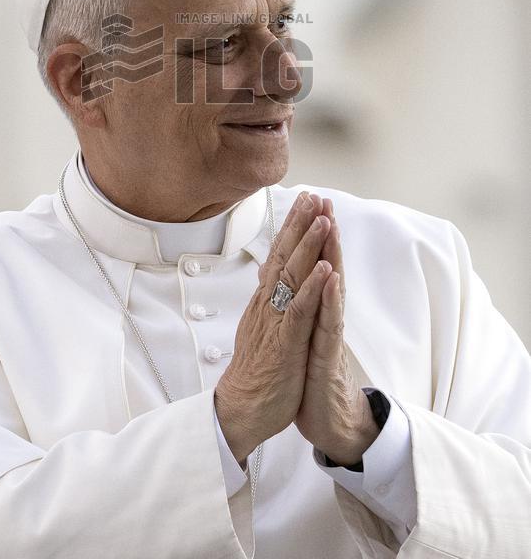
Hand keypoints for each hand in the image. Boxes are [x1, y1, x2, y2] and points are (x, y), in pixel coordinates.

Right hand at [214, 191, 333, 462]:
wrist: (241, 411)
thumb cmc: (255, 373)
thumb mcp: (262, 328)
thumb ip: (268, 301)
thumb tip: (269, 275)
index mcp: (265, 302)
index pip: (279, 256)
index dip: (293, 228)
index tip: (306, 202)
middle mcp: (267, 305)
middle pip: (284, 256)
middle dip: (300, 224)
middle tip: (313, 195)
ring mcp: (275, 322)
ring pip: (292, 276)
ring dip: (308, 245)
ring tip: (323, 218)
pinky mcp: (284, 343)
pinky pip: (299, 311)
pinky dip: (312, 288)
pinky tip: (324, 269)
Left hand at [294, 199, 379, 464]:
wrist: (329, 422)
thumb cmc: (311, 379)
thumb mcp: (300, 337)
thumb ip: (299, 307)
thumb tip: (288, 281)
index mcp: (312, 312)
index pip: (312, 267)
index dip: (310, 236)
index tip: (308, 203)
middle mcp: (322, 318)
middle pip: (325, 269)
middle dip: (324, 235)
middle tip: (324, 200)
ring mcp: (327, 337)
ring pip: (331, 290)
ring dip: (331, 256)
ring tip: (331, 226)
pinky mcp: (327, 359)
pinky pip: (329, 326)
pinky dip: (330, 300)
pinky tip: (333, 278)